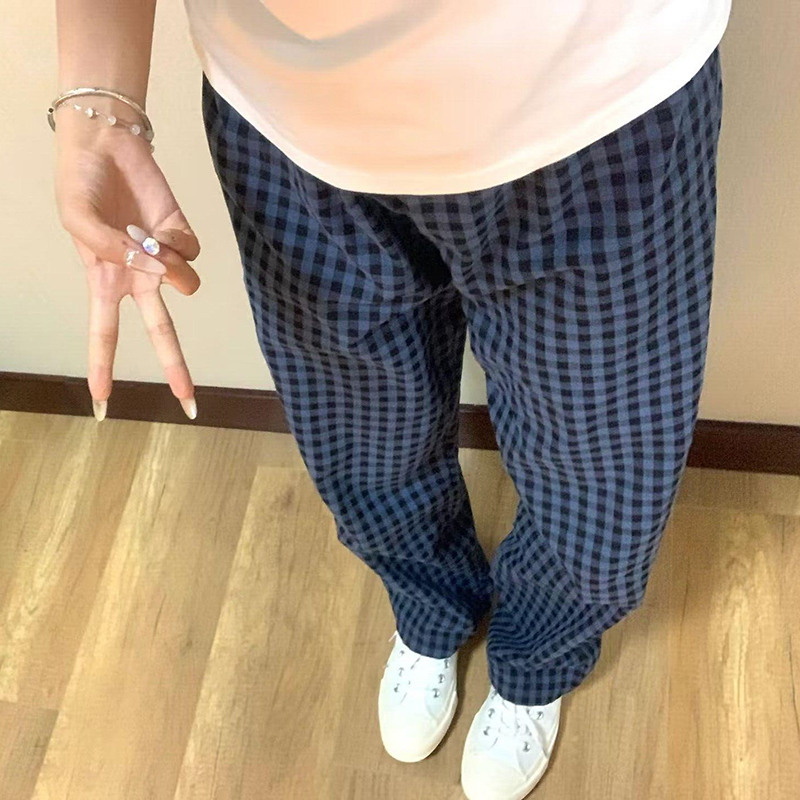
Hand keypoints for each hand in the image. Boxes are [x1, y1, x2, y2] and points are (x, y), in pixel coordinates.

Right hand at [55, 101, 201, 420]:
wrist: (105, 143)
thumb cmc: (81, 185)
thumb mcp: (79, 222)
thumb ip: (116, 252)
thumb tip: (162, 275)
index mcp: (104, 282)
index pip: (104, 336)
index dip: (102, 370)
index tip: (102, 406)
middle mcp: (137, 278)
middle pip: (161, 332)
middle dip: (175, 366)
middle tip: (190, 404)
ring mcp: (162, 258)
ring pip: (184, 284)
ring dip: (169, 265)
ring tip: (145, 238)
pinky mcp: (183, 235)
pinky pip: (191, 250)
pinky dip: (176, 239)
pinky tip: (158, 221)